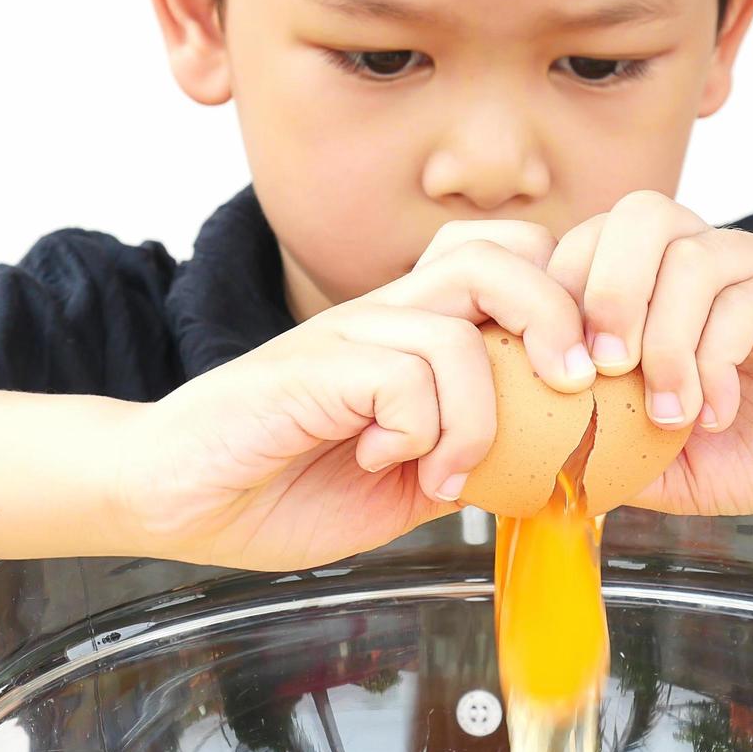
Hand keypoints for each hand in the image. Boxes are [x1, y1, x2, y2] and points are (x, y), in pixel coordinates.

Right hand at [116, 222, 594, 569]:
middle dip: (558, 321)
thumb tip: (543, 465)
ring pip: (459, 329)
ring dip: (477, 416)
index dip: (563, 302)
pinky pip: (402, 376)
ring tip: (447, 472)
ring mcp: (343, 337)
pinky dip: (417, 433)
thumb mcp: (401, 480)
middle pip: (502, 254)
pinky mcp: (308, 370)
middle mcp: (384, 316)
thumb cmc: (278, 485)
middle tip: (566, 391)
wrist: (174, 496)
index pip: (510, 256)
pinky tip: (380, 463)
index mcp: (411, 331)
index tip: (577, 382)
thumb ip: (464, 457)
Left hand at [547, 191, 752, 515]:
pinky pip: (745, 302)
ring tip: (666, 412)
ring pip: (687, 255)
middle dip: (599, 296)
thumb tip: (542, 468)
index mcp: (665, 287)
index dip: (558, 296)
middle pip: (635, 218)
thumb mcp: (675, 468)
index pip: (590, 242)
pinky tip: (718, 413)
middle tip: (594, 373)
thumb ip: (617, 456)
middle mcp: (711, 263)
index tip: (552, 374)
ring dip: (660, 342)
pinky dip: (715, 362)